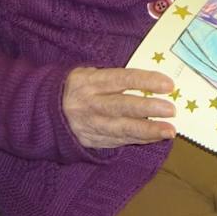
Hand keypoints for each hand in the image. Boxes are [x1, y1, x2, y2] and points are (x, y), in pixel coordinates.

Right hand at [62, 66, 177, 148]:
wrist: (44, 113)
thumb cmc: (77, 87)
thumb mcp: (88, 74)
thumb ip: (114, 77)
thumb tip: (148, 80)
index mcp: (90, 82)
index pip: (122, 79)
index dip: (145, 81)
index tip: (168, 84)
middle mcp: (91, 104)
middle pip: (122, 106)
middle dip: (148, 108)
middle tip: (172, 110)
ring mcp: (91, 125)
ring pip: (122, 129)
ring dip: (148, 131)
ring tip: (170, 131)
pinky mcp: (93, 141)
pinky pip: (119, 141)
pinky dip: (139, 140)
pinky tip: (156, 138)